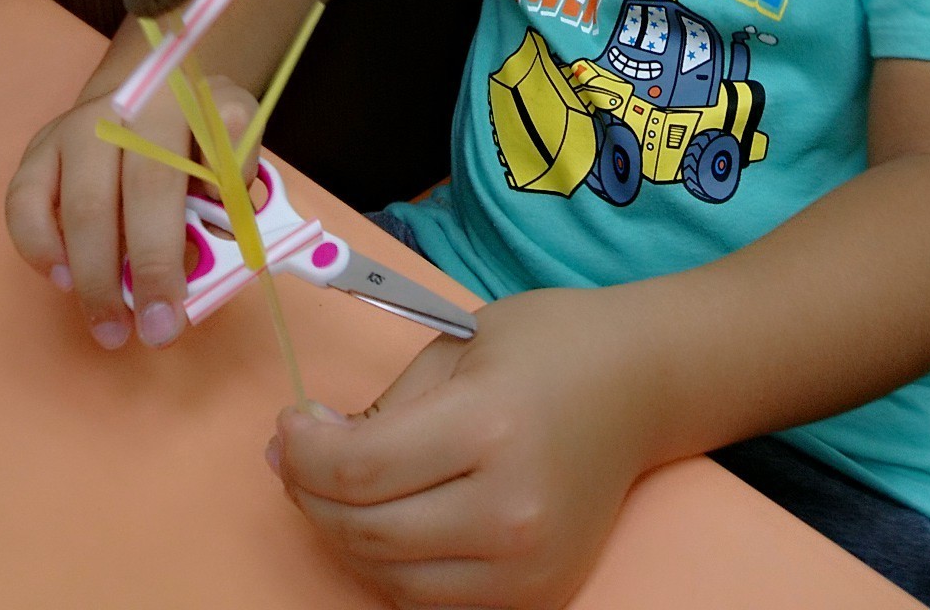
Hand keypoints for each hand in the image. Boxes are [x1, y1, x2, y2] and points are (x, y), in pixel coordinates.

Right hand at [5, 72, 256, 351]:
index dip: (209, 228)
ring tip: (110, 325)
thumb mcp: (235, 133)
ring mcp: (76, 127)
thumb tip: (225, 221)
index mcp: (187, 103)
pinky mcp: (39, 150)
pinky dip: (41, 248)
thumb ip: (236, 173)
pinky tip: (64, 281)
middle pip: (140, 189)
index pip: (201, 166)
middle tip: (155, 331)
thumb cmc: (195, 127)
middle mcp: (128, 107)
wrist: (146, 89)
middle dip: (147, 270)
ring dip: (95, 276)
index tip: (188, 300)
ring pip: (81, 204)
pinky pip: (24, 204)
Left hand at [268, 285, 655, 608]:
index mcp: (491, 426)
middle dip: (309, 493)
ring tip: (333, 486)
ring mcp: (528, 565)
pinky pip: (432, 599)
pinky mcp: (537, 594)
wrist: (641, 384)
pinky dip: (392, 564)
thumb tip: (308, 446)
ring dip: (343, 534)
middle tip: (295, 454)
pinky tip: (384, 516)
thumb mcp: (459, 344)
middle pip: (367, 530)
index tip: (288, 425)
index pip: (361, 467)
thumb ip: (386, 404)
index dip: (303, 452)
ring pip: (390, 578)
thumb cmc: (550, 345)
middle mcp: (511, 509)